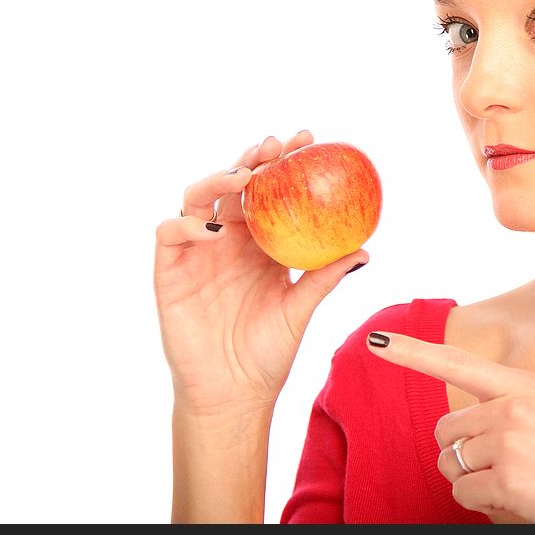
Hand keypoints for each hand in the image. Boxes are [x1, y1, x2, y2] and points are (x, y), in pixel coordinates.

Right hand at [154, 131, 368, 414]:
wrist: (233, 393)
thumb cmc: (267, 353)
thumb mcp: (300, 310)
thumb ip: (324, 279)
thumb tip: (364, 251)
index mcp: (260, 245)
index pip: (269, 193)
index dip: (283, 163)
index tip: (308, 142)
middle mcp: (228, 242)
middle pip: (233, 187)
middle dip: (253, 159)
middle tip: (277, 147)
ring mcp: (197, 253)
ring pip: (197, 199)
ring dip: (217, 181)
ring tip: (244, 177)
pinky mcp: (170, 272)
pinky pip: (171, 233)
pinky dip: (187, 224)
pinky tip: (213, 229)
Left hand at [366, 332, 534, 522]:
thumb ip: (509, 411)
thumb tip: (458, 433)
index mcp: (527, 385)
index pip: (458, 363)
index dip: (412, 353)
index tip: (377, 339)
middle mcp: (514, 405)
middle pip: (447, 430)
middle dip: (463, 453)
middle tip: (507, 468)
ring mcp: (510, 440)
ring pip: (452, 463)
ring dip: (473, 481)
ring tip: (521, 485)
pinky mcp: (508, 478)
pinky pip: (465, 493)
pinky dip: (483, 505)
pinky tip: (521, 502)